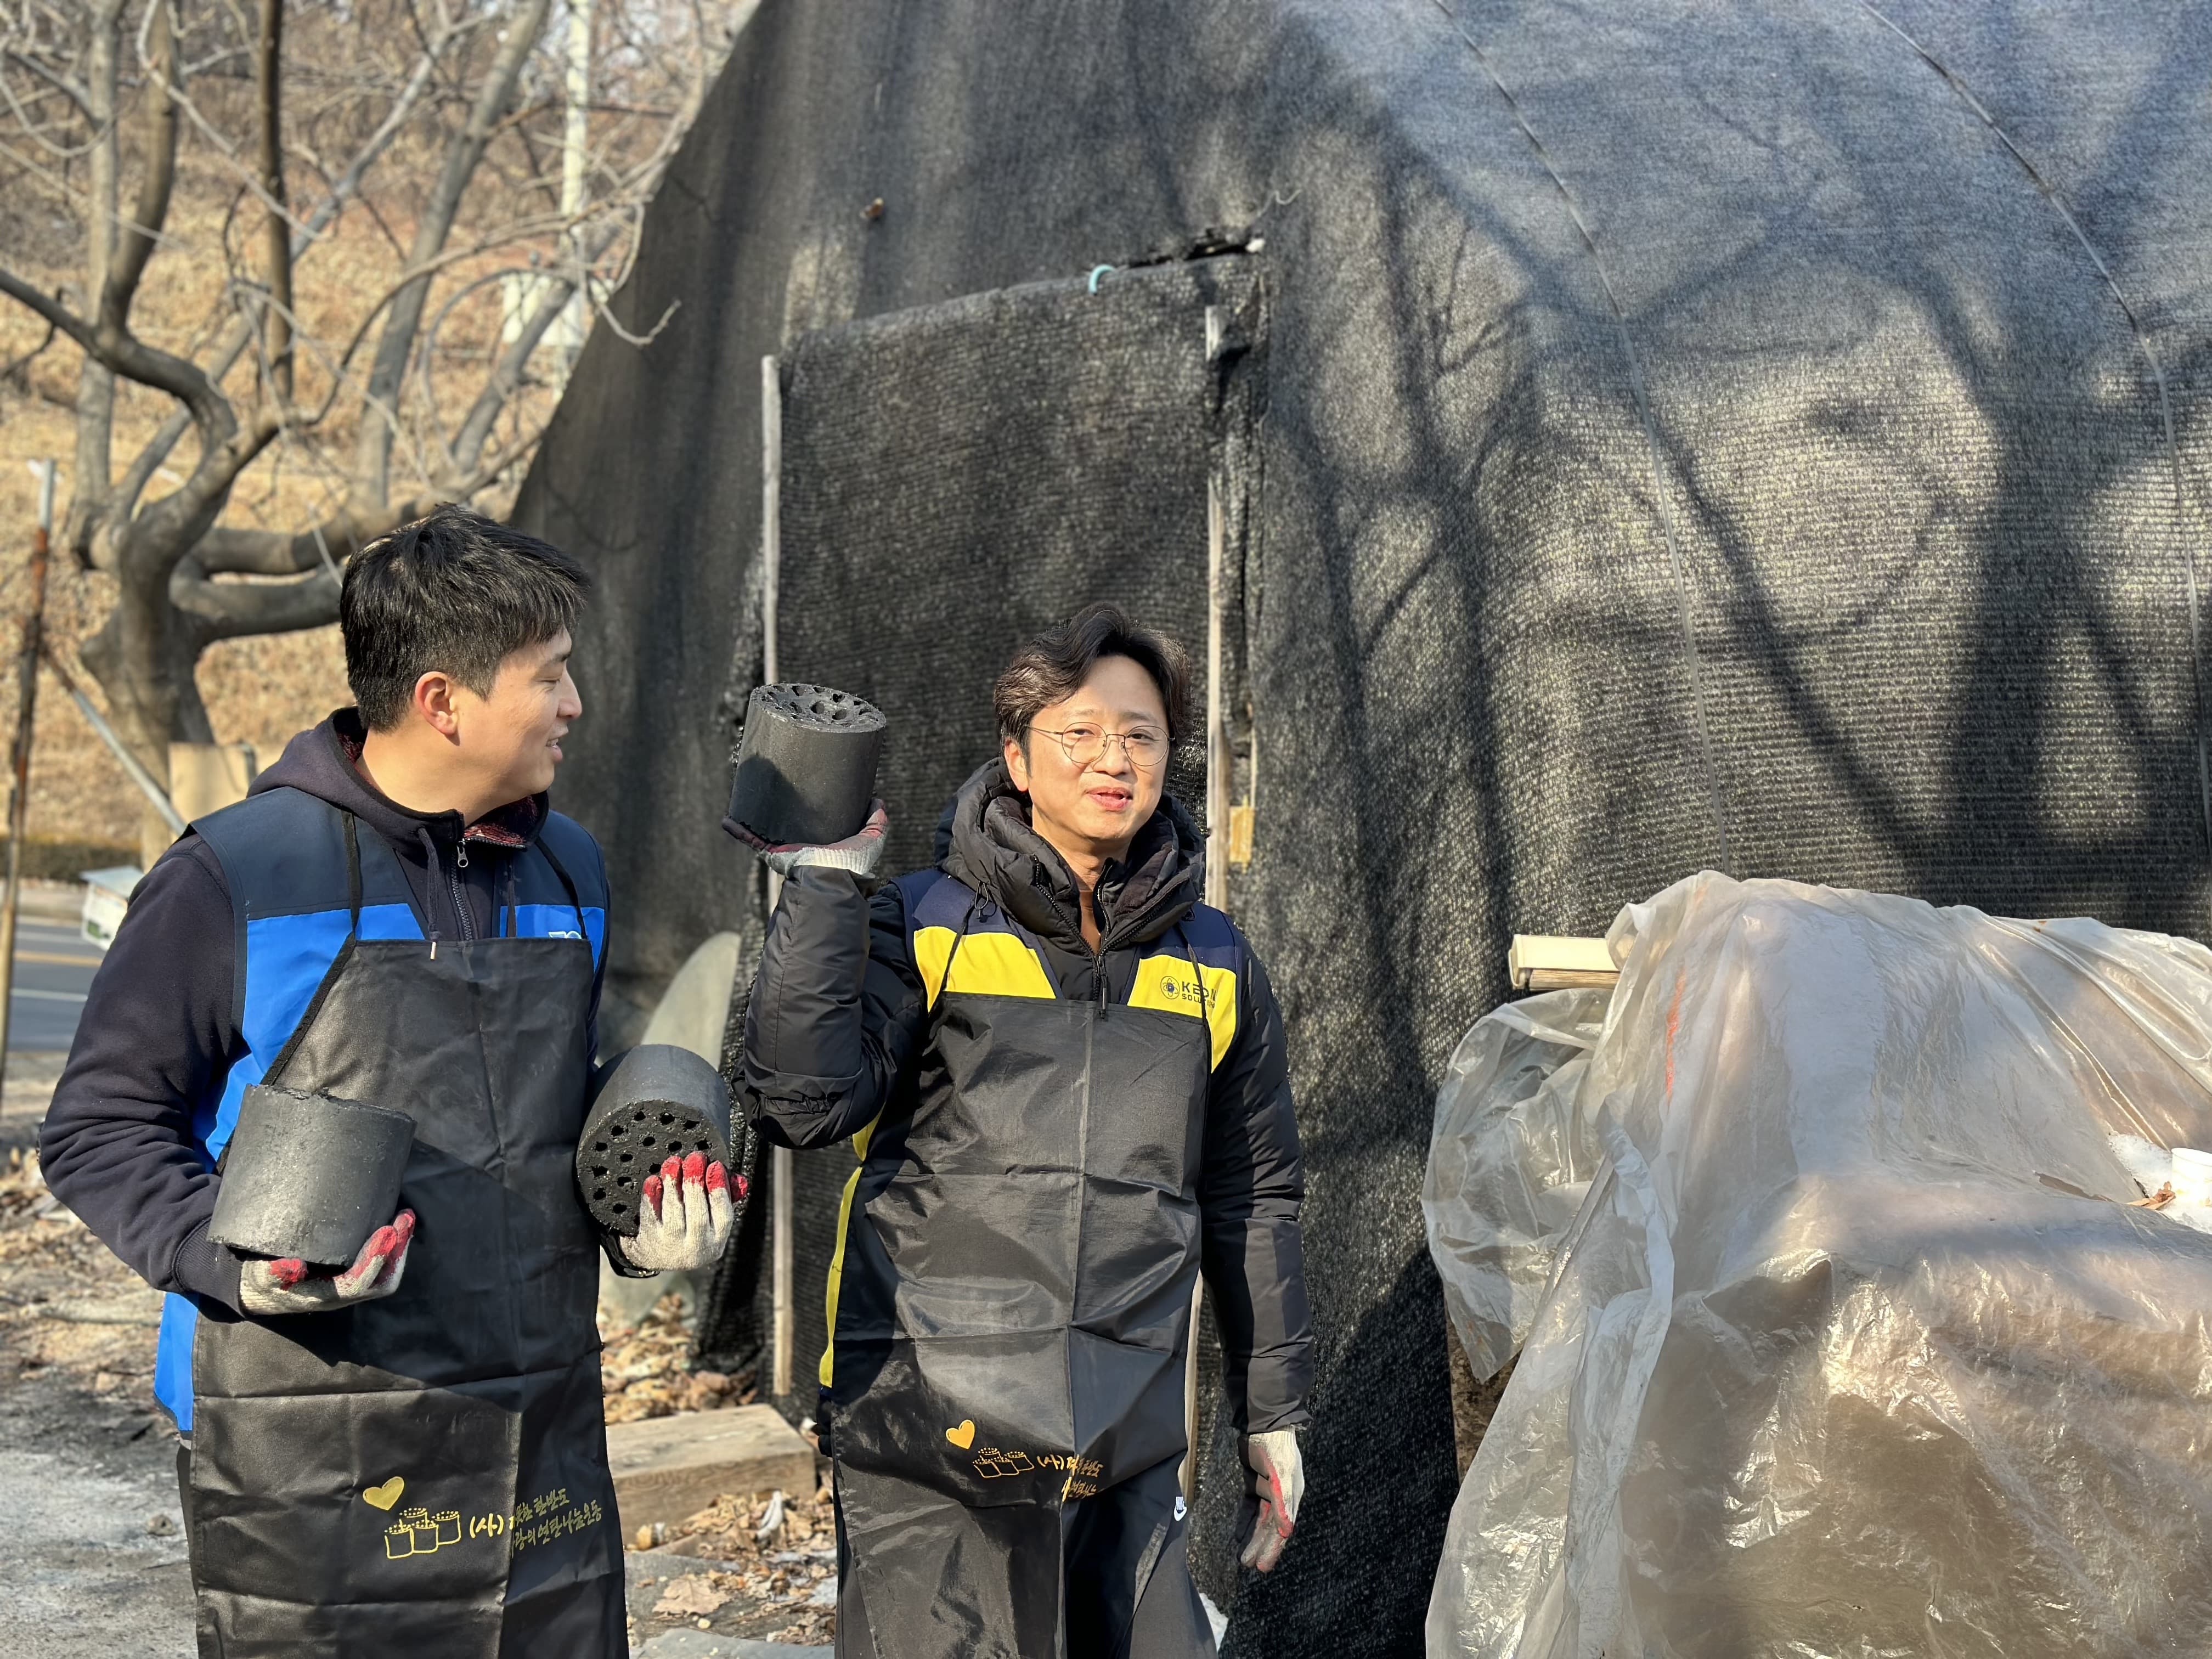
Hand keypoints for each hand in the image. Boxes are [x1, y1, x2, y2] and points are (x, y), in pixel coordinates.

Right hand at [238, 1210, 414, 1315]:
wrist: (262, 1292)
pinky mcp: (353, 1276)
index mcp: (324, 1297)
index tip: (386, 1231)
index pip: (358, 1283)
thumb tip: (293, 1265)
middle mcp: (343, 1296)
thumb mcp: (260, 1277)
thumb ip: (274, 1273)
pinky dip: (392, 1247)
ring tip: (406, 1217)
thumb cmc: (262, 1283)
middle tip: (404, 1218)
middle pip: (381, 1281)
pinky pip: (382, 1268)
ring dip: (399, 1247)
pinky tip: (395, 1224)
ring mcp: (350, 1288)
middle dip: (396, 1251)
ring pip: (385, 1276)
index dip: (375, 1259)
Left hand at [619, 1152, 734, 1271]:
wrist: (658, 1259)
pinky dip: (652, 1198)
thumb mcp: (712, 1224)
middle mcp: (695, 1248)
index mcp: (715, 1241)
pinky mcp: (648, 1243)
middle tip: (694, 1160)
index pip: (723, 1215)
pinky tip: (654, 1181)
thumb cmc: (690, 1234)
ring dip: (673, 1185)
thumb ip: (725, 1200)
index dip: (720, 1190)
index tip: (716, 1167)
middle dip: (696, 1183)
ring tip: (673, 1164)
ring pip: (673, 1214)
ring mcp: (670, 1247)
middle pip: (697, 1214)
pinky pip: (650, 1218)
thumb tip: (736, 1178)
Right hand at [724, 800, 888, 877]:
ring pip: (765, 828)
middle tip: (772, 784)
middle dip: (777, 807)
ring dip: (752, 817)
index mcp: (824, 838)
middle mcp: (803, 842)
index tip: (807, 784)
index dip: (811, 804)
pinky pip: (753, 840)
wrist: (833, 877)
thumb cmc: (854, 862)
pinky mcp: (775, 852)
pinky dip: (739, 831)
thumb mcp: (872, 837)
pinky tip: (727, 820)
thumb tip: (877, 799)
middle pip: (786, 821)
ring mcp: (787, 847)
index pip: (815, 819)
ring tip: (743, 798)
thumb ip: (877, 820)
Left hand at [1238, 1428, 1302, 1572]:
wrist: (1267, 1425)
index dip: (1273, 1549)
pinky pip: (1249, 1508)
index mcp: (1291, 1499)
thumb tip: (1286, 1531)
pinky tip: (1238, 1534)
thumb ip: (1284, 1503)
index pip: (1281, 1530)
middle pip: (1270, 1529)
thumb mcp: (1283, 1477)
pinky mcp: (1254, 1483)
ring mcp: (1267, 1491)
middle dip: (1261, 1547)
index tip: (1262, 1567)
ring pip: (1259, 1521)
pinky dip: (1244, 1521)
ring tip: (1243, 1557)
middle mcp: (1281, 1498)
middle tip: (1249, 1565)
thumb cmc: (1278, 1450)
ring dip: (1252, 1538)